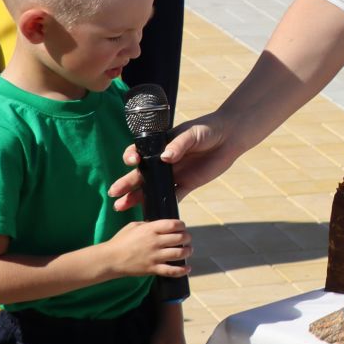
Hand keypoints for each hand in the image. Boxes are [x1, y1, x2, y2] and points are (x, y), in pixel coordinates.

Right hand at [102, 218, 190, 278]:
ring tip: (187, 251)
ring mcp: (154, 256)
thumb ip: (149, 224)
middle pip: (180, 238)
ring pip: (179, 253)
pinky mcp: (152, 269)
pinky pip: (172, 271)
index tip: (182, 228)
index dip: (182, 226)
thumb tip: (162, 226)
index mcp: (150, 229)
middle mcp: (155, 242)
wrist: (109, 259)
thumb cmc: (120, 241)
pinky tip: (187, 269)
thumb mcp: (133, 226)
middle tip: (186, 240)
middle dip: (187, 238)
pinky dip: (182, 270)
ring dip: (187, 252)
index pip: (174, 224)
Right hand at [112, 113, 236, 207]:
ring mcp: (175, 174)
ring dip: (138, 197)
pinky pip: (174, 196)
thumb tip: (165, 157)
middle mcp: (164, 162)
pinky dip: (164, 204)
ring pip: (153, 188)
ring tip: (123, 207)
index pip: (140, 152)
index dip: (132, 157)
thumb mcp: (192, 134)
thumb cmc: (208, 129)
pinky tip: (154, 213)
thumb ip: (179, 144)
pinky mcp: (188, 183)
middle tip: (113, 194)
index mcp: (161, 145)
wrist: (230, 137)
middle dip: (126, 184)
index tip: (132, 161)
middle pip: (141, 175)